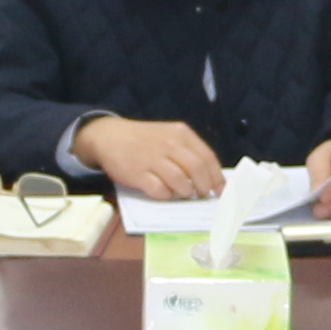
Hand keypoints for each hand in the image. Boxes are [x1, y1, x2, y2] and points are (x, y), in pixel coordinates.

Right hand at [80, 117, 224, 200]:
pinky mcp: (137, 173)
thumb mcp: (169, 136)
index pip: (207, 157)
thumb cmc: (144, 140)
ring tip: (183, 194)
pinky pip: (159, 190)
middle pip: (197, 169)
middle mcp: (169, 144)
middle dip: (204, 187)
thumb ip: (188, 152)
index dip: (217, 177)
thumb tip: (209, 178)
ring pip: (180, 181)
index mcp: (181, 133)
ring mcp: (152, 159)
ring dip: (186, 192)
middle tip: (202, 195)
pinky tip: (165, 193)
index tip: (221, 191)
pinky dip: (166, 196)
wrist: (109, 136)